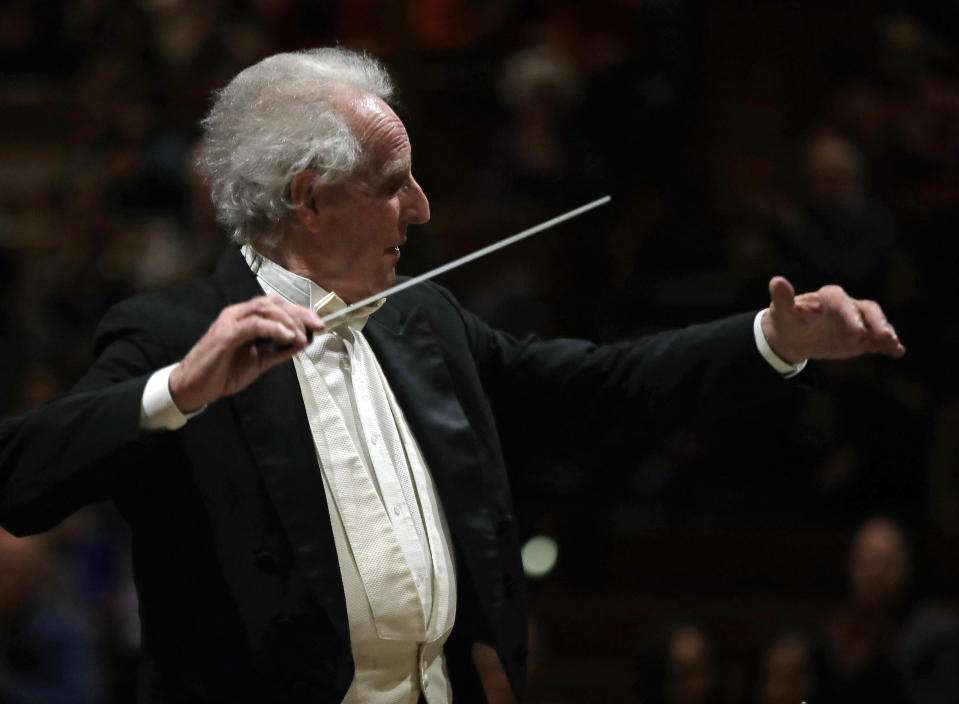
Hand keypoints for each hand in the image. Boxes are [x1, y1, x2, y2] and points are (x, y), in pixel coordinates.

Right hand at [169, 296, 323, 411]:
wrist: (195, 387)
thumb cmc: (222, 373)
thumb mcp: (259, 361)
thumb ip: (279, 351)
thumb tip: (302, 344)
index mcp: (245, 318)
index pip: (276, 306)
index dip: (300, 312)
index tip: (318, 325)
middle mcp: (238, 314)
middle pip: (274, 303)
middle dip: (299, 313)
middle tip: (317, 327)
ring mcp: (231, 321)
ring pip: (265, 309)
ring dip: (288, 321)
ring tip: (302, 336)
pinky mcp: (226, 333)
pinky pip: (254, 324)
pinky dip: (274, 328)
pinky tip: (288, 338)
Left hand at [761, 276, 904, 363]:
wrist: (794, 337)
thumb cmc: (787, 321)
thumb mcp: (782, 312)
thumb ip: (783, 298)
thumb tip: (776, 280)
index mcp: (828, 298)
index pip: (843, 302)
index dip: (851, 314)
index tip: (857, 330)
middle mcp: (847, 307)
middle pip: (867, 310)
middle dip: (877, 322)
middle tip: (883, 336)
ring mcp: (857, 322)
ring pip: (877, 323)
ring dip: (886, 332)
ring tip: (892, 344)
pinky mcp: (862, 338)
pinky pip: (878, 340)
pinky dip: (889, 345)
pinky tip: (898, 352)